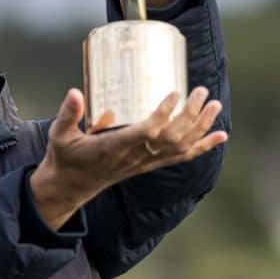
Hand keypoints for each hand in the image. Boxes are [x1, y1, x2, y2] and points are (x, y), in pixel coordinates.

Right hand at [28, 86, 226, 229]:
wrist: (70, 187)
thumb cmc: (65, 157)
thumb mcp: (59, 135)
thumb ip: (68, 113)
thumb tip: (74, 91)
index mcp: (114, 148)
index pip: (146, 132)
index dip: (163, 114)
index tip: (175, 92)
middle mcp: (134, 157)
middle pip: (171, 138)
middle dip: (190, 115)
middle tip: (201, 91)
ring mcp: (144, 163)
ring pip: (180, 147)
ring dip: (201, 128)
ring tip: (215, 106)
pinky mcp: (148, 165)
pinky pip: (181, 157)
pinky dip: (202, 146)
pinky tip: (220, 136)